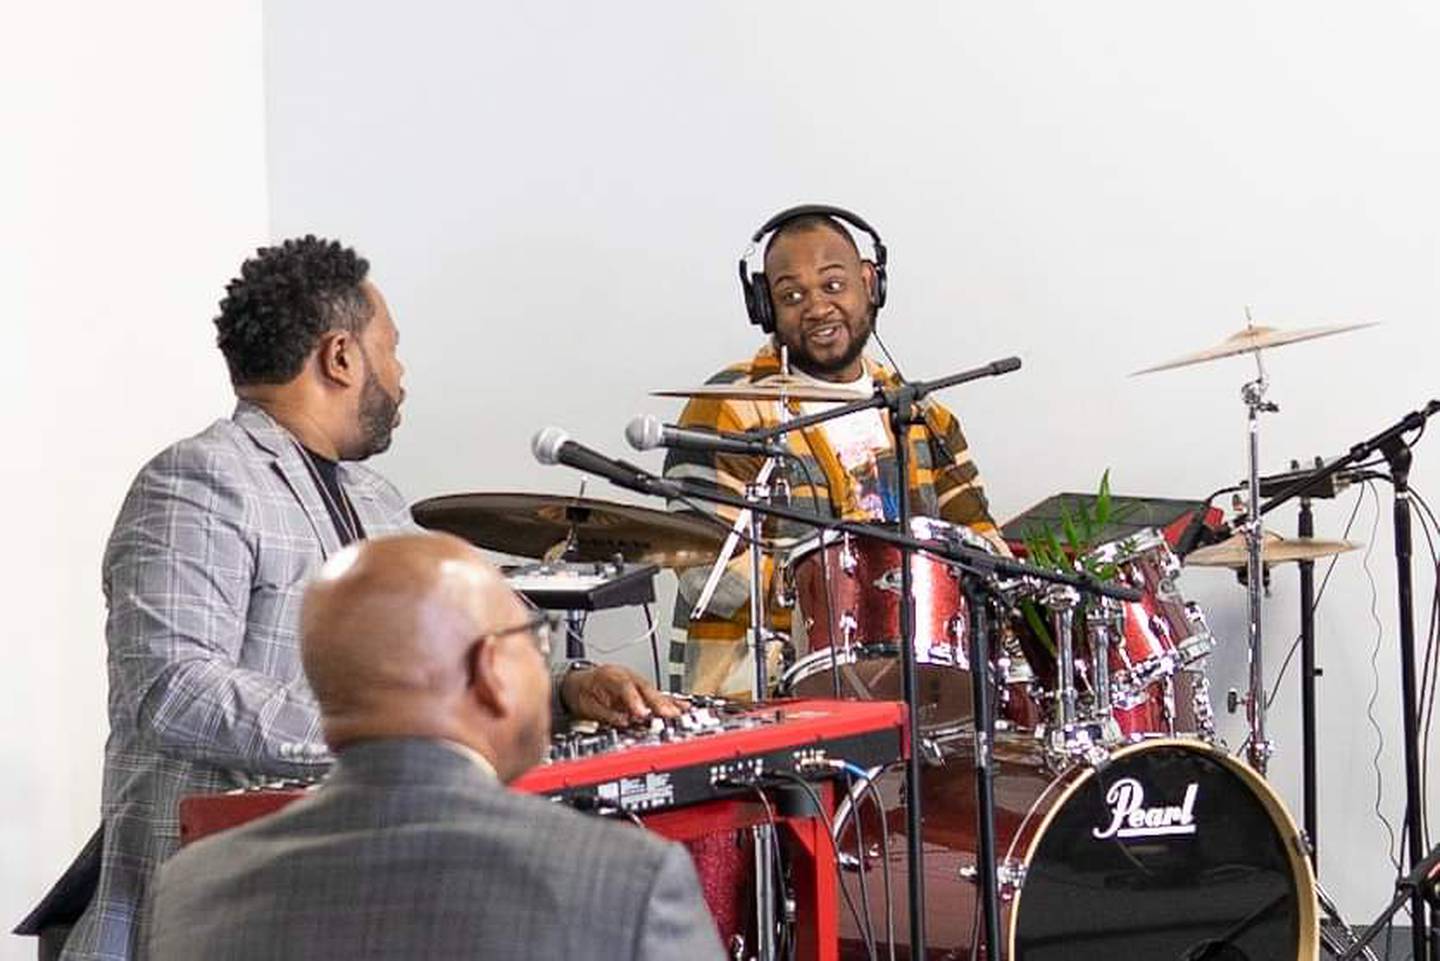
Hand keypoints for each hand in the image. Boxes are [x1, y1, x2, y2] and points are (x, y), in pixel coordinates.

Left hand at [559, 664, 682, 725]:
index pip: (624, 687)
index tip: (642, 713)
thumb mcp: (587, 706)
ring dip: (667, 703)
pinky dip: (670, 701)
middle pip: (644, 687)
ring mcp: (635, 680)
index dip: (635, 700)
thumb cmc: (582, 692)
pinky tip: (682, 706)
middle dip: (657, 702)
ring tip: (679, 713)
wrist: (579, 683)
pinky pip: (657, 695)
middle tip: (668, 714)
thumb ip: (606, 714)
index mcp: (608, 676)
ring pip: (653, 690)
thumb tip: (623, 722)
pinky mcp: (640, 689)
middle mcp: (625, 675)